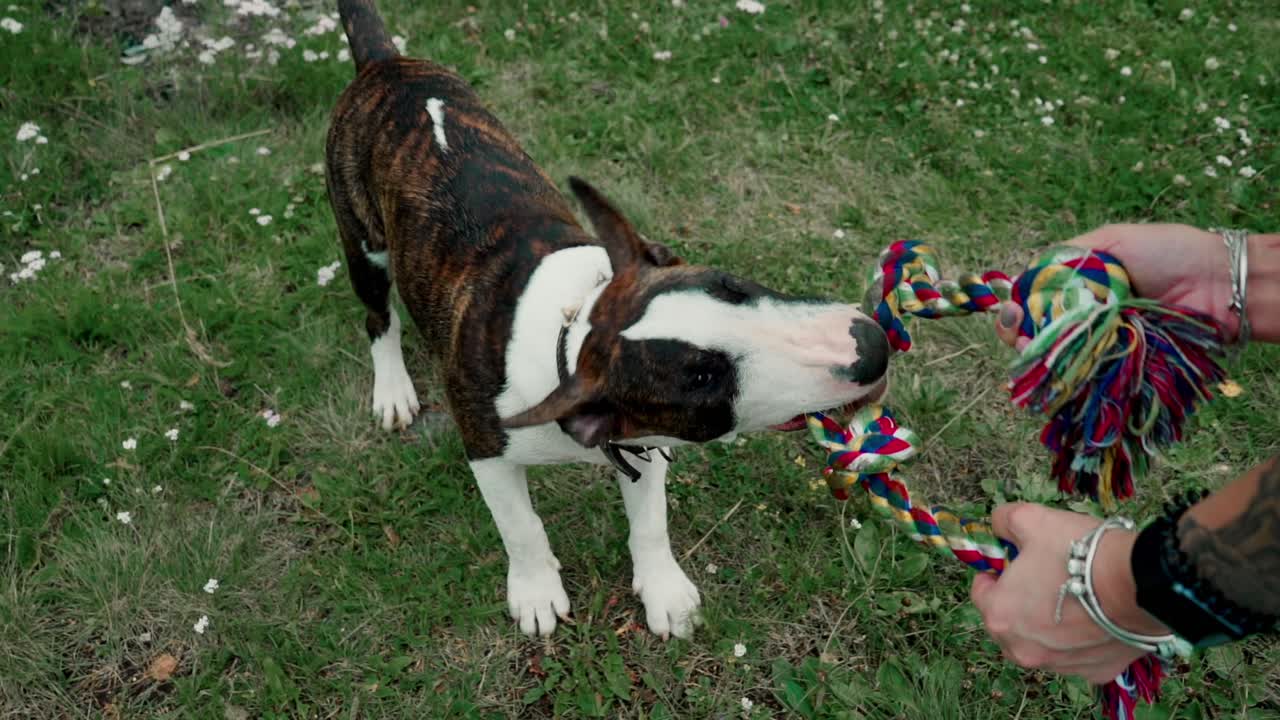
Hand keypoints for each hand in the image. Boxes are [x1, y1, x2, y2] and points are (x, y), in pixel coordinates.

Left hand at [969, 503, 1169, 684]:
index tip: (1009, 564)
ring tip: (1070, 597)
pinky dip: (1080, 640)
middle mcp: (1023, 649)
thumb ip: (1004, 521)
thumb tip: (998, 525)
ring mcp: (1060, 666)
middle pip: (1008, 624)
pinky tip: (1094, 618)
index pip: (981, 594)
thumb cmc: (1079, 552)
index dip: (994, 574)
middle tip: (1040, 579)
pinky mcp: (1094, 671)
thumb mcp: (1031, 520)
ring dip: (1047, 625)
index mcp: (1000, 616)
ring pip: (1042, 644)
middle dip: (1017, 602)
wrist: (1138, 581)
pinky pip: (1077, 655)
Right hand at [994, 223, 1233, 349]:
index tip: (1010, 310)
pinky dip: (1066, 371)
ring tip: (1031, 349)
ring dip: (1036, 355)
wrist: (1217, 283)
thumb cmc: (1171, 252)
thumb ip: (1069, 254)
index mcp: (1081, 283)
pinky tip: (1053, 366)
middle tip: (1017, 334)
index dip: (1014, 307)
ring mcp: (1101, 340)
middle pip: (1035, 331)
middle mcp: (1086, 314)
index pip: (1032, 300)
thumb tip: (1026, 277)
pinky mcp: (1119, 361)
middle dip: (1017, 334)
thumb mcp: (1113, 238)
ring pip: (1054, 355)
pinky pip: (1085, 370)